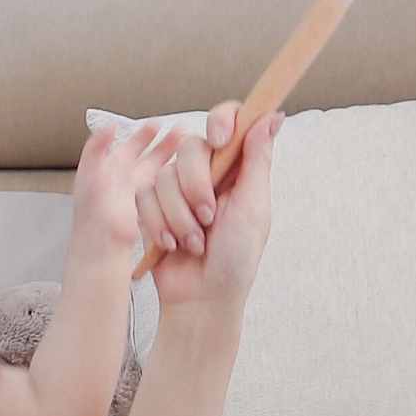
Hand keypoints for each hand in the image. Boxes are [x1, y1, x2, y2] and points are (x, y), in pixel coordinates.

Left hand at [70, 116, 180, 251]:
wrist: (101, 240)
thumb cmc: (91, 209)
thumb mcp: (90, 172)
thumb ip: (96, 147)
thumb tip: (108, 126)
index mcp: (114, 167)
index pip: (133, 144)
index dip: (145, 133)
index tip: (157, 124)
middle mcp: (130, 178)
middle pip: (152, 155)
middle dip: (167, 143)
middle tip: (182, 131)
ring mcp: (142, 193)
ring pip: (162, 172)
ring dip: (175, 161)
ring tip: (191, 151)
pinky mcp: (152, 208)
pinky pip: (167, 192)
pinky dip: (178, 184)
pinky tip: (189, 177)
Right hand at [137, 105, 281, 312]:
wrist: (202, 299)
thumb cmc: (235, 260)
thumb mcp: (253, 209)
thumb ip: (257, 160)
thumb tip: (272, 116)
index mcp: (236, 168)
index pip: (228, 122)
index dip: (221, 121)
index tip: (220, 139)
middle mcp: (207, 172)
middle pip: (189, 146)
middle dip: (196, 185)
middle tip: (209, 218)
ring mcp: (176, 189)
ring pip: (163, 175)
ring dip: (179, 215)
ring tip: (194, 242)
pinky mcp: (151, 206)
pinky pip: (143, 196)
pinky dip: (158, 224)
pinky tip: (172, 246)